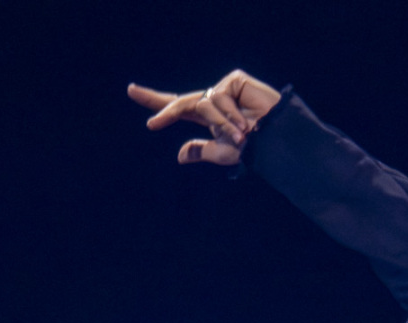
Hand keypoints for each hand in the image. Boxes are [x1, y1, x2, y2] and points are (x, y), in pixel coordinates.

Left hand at [127, 70, 281, 165]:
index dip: (156, 102)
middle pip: (182, 102)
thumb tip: (179, 156)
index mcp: (208, 118)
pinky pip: (218, 97)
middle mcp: (213, 101)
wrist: (276, 141)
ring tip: (242, 135)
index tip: (132, 91)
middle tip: (150, 120)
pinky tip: (247, 119)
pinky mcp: (234, 80)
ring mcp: (223, 89)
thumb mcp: (223, 153)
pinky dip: (230, 113)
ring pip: (202, 105)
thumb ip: (200, 151)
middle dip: (165, 110)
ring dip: (221, 125)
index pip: (178, 108)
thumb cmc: (254, 149)